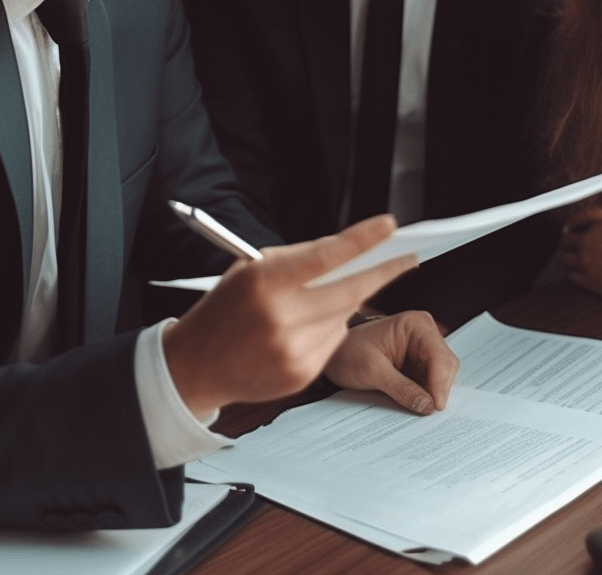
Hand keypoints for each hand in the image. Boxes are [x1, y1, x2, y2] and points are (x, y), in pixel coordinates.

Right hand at [163, 215, 416, 416]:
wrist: (195, 366)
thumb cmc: (227, 307)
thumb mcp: (252, 269)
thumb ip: (300, 259)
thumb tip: (350, 250)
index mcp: (265, 283)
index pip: (326, 256)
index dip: (362, 240)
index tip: (389, 226)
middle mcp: (282, 318)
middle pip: (351, 290)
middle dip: (383, 271)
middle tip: (406, 256)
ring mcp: (294, 351)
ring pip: (345, 315)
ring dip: (343, 301)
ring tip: (310, 302)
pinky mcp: (302, 375)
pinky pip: (334, 341)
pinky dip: (329, 328)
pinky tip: (299, 330)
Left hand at [323, 311, 459, 414]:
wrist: (334, 354)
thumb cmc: (348, 353)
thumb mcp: (371, 371)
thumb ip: (401, 388)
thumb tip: (428, 406)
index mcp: (415, 325)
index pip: (438, 355)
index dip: (440, 382)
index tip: (435, 407)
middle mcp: (425, 334)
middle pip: (446, 366)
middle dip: (439, 390)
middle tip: (429, 415)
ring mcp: (423, 350)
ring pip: (442, 377)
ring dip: (434, 395)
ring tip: (423, 414)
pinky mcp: (418, 365)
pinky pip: (431, 383)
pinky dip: (427, 396)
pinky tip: (419, 408)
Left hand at [560, 204, 601, 304]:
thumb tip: (590, 211)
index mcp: (593, 231)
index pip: (572, 221)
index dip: (571, 221)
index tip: (571, 223)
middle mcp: (585, 248)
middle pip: (565, 241)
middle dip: (568, 238)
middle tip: (573, 238)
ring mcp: (586, 267)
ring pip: (564, 259)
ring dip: (568, 254)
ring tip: (575, 254)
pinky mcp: (591, 284)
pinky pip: (571, 277)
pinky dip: (573, 271)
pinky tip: (581, 269)